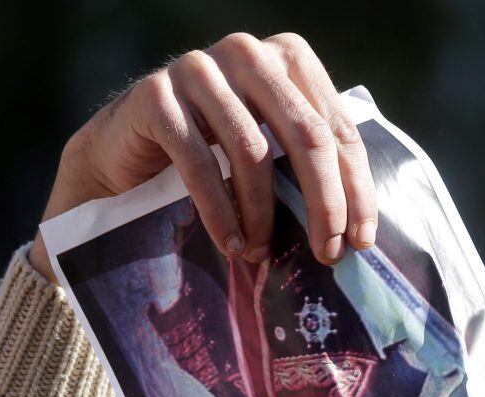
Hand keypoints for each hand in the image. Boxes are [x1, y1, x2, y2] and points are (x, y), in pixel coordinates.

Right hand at [30, 32, 377, 280]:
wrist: (122, 158)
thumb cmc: (209, 162)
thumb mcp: (267, 156)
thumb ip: (306, 169)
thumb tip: (358, 230)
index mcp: (286, 60)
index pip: (336, 129)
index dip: (356, 189)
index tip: (362, 241)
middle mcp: (246, 53)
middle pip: (306, 136)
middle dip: (324, 204)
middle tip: (328, 254)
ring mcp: (199, 68)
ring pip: (254, 152)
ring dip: (264, 215)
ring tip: (263, 254)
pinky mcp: (156, 96)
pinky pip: (201, 163)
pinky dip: (220, 213)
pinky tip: (232, 245)